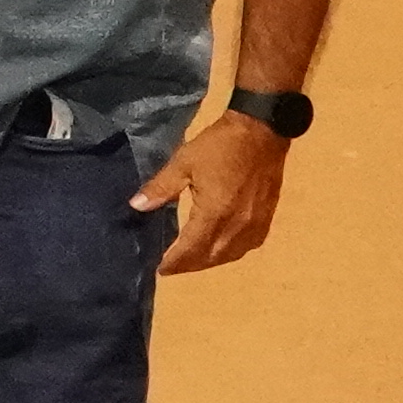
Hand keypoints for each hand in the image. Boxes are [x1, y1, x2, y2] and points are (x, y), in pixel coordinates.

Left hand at [138, 110, 291, 272]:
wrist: (261, 132)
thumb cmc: (219, 146)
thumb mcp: (183, 163)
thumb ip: (160, 188)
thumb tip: (136, 207)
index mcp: (215, 213)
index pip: (192, 249)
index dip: (175, 262)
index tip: (160, 270)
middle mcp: (238, 225)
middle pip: (212, 257)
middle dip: (190, 266)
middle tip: (171, 267)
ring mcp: (256, 223)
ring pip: (231, 255)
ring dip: (210, 261)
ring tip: (190, 261)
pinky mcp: (267, 218)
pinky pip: (247, 246)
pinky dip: (230, 253)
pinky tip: (219, 248)